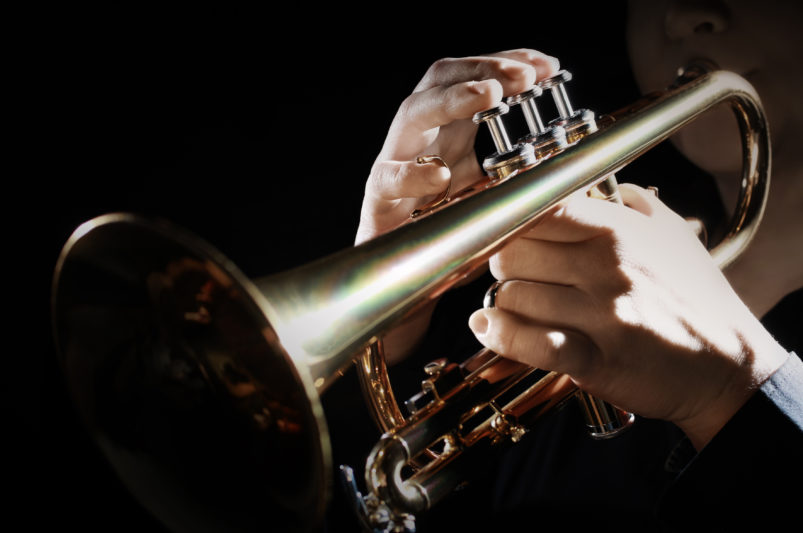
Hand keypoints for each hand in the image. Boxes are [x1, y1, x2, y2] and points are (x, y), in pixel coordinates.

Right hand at [356, 49, 559, 363]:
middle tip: (523, 76)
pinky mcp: (379, 198)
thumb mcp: (496, 193)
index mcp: (454, 129)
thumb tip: (574, 155)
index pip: (476, 76)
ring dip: (452, 99)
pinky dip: (412, 174)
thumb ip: (522, 170)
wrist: (410, 279)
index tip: (549, 67)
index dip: (511, 62)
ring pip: (413, 113)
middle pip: (442, 78)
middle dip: (484, 68)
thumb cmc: (454, 231)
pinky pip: (388, 179)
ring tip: (488, 95)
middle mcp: (424, 136)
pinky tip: (439, 176)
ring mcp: (397, 161)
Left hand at [468, 184, 788, 448]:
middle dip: (503, 266)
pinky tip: (489, 328)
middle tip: (517, 275)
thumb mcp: (674, 234)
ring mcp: (600, 315)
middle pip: (511, 254)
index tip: (502, 232)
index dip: (507, 221)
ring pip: (512, 297)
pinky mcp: (594, 359)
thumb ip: (632, 202)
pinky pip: (528, 342)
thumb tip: (596, 183)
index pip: (535, 208)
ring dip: (504, 304)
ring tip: (516, 307)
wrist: (728, 365)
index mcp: (617, 232)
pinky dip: (501, 335)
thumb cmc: (696, 298)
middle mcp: (604, 268)